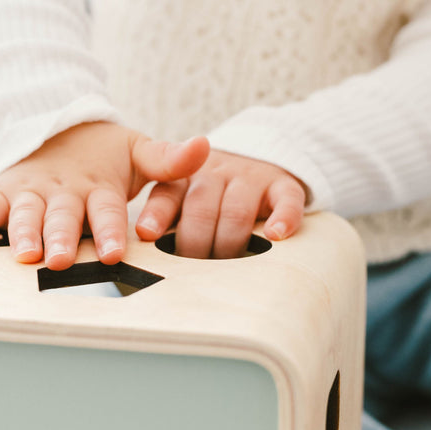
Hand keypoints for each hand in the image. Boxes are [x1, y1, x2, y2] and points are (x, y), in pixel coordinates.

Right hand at [0, 121, 209, 269]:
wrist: (58, 125)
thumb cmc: (103, 154)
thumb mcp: (138, 151)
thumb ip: (169, 158)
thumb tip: (205, 146)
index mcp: (96, 184)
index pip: (106, 209)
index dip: (110, 229)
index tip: (114, 250)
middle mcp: (62, 189)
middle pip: (61, 216)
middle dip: (60, 237)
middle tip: (59, 260)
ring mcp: (30, 192)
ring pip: (25, 215)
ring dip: (23, 235)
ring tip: (23, 257)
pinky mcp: (4, 194)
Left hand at [135, 150, 305, 258]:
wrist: (258, 156)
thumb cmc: (212, 198)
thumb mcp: (183, 201)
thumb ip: (166, 224)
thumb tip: (144, 263)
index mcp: (183, 179)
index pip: (166, 195)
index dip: (156, 215)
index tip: (147, 233)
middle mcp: (214, 174)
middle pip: (200, 208)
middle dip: (195, 243)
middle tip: (192, 273)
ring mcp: (249, 178)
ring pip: (237, 209)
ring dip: (230, 241)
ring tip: (227, 268)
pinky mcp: (282, 184)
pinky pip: (285, 199)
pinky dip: (282, 217)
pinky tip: (275, 235)